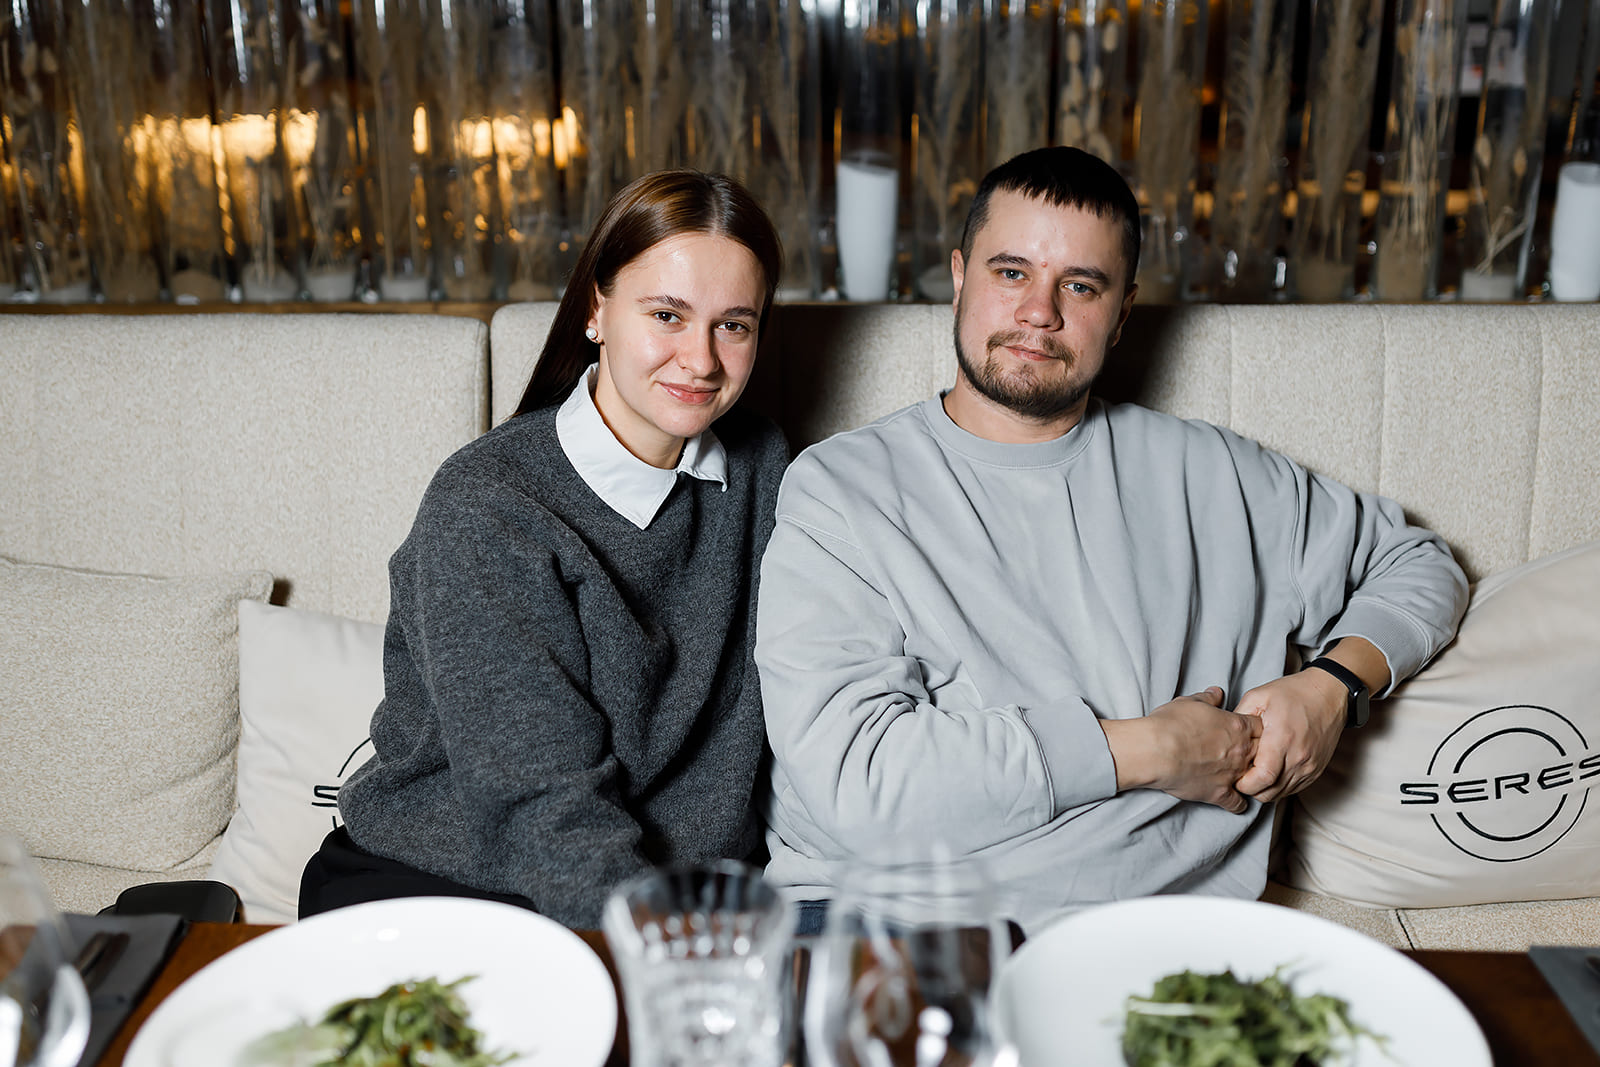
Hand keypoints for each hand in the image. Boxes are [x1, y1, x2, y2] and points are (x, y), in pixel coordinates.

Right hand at [1102, 687, 1262, 814]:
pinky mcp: (1220, 794)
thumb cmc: (1172, 723)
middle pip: (1266, 753)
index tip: (1251, 730)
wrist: (1157, 751)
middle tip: (1248, 752)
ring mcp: (1233, 774)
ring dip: (1252, 777)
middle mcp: (1242, 751)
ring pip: (1257, 779)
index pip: (1263, 727)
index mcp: (1238, 726)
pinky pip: (1238, 804)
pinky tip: (1232, 798)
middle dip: (1261, 752)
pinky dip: (1237, 802)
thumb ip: (1208, 698)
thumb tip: (1217, 693)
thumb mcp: (1190, 702)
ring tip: (1243, 776)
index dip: (1259, 728)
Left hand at [1232, 671, 1346, 801]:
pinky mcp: (1316, 770)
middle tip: (1240, 776)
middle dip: (1251, 789)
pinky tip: (1270, 772)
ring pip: (1282, 793)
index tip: (1234, 777)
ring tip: (1254, 773)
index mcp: (1282, 739)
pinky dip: (1279, 786)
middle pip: (1270, 791)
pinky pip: (1294, 788)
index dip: (1244, 784)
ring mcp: (1310, 766)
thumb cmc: (1294, 693)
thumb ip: (1239, 717)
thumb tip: (1226, 736)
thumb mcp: (1259, 696)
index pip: (1263, 777)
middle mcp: (1299, 757)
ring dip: (1265, 789)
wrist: (1329, 694)